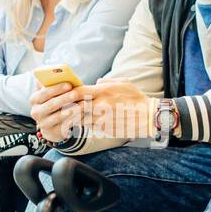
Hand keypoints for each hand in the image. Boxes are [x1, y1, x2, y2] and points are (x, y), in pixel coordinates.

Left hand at [29, 78, 153, 141]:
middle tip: (61, 110)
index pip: (79, 91)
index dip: (69, 93)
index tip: (64, 95)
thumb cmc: (137, 99)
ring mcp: (102, 118)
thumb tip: (94, 83)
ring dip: (75, 119)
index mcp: (104, 91)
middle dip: (68, 108)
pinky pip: (90, 127)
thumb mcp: (124, 83)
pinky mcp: (105, 129)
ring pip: (81, 118)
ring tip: (69, 119)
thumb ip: (106, 82)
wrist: (149, 117)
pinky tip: (85, 125)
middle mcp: (101, 104)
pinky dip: (86, 126)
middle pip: (76, 107)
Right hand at [30, 81, 80, 142]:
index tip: (69, 85)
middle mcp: (36, 112)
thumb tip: (59, 74)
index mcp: (34, 99)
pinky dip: (75, 119)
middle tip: (76, 94)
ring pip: (59, 116)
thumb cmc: (54, 102)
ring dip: (73, 109)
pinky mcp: (52, 132)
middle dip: (65, 98)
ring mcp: (43, 123)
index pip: (44, 92)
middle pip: (51, 104)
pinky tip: (84, 113)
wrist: (51, 124)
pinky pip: (65, 125)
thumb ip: (53, 84)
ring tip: (84, 104)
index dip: (57, 88)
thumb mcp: (51, 94)